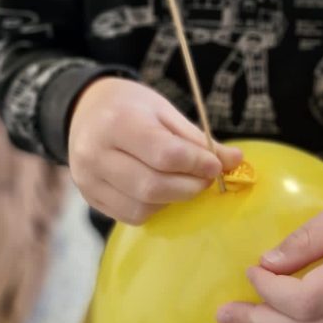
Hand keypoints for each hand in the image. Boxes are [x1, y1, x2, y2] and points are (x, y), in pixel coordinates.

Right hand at [68, 76, 241, 224]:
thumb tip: (236, 161)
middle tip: (206, 178)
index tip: (216, 166)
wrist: (86, 110)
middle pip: (153, 186)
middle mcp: (95, 154)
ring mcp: (88, 179)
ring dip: (173, 199)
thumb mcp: (165, 111)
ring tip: (183, 182)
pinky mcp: (90, 197)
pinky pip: (130, 215)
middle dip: (189, 186)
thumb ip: (197, 139)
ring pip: (142, 207)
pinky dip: (154, 207)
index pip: (164, 154)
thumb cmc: (132, 107)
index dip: (196, 164)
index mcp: (117, 122)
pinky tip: (161, 190)